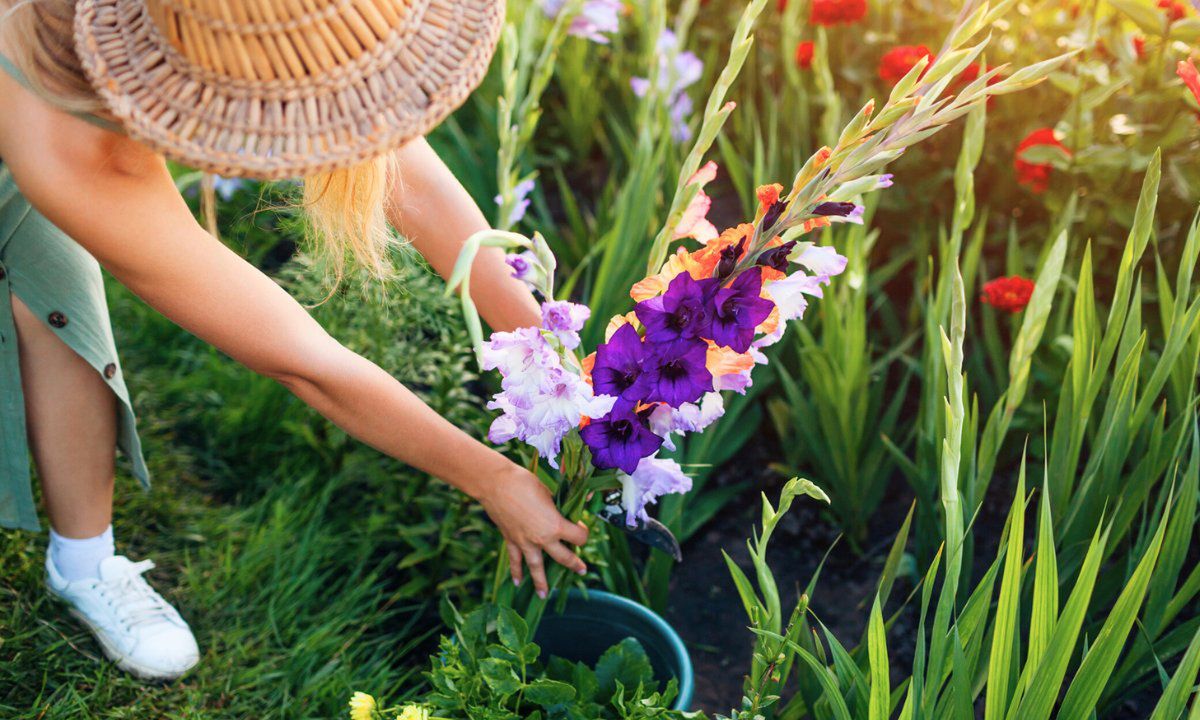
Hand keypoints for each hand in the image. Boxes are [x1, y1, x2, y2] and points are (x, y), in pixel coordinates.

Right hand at [478, 464, 588, 597]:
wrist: (496, 484)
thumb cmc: (524, 483)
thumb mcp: (549, 492)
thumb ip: (559, 505)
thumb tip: (570, 507)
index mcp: (556, 525)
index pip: (578, 537)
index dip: (583, 532)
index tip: (580, 527)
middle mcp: (542, 539)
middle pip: (564, 557)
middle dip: (574, 564)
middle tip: (581, 570)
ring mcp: (525, 543)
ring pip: (536, 568)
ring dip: (541, 582)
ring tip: (544, 595)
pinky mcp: (511, 541)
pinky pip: (515, 561)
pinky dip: (516, 572)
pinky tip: (517, 582)